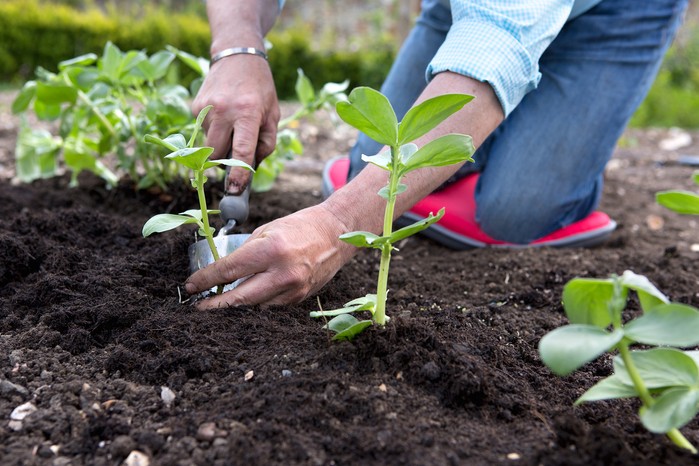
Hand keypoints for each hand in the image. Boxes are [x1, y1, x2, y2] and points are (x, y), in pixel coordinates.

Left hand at [184, 203, 355, 308]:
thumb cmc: (299, 226)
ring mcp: (294, 289)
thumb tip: (221, 271)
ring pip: (254, 306)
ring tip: (218, 302)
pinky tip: (245, 299)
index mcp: (271, 250)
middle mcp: (283, 273)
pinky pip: (270, 305)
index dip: (205, 280)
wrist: (336, 233)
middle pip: (239, 298)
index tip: (190, 286)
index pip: (229, 271)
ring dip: (234, 305)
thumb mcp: (267, 230)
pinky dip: (256, 303)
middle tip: (197, 306)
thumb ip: (245, 252)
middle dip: (214, 304)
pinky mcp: (300, 298)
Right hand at [192, 55, 279, 192]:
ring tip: (232, 126)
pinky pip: (203, 132)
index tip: (235, 191)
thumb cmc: (260, 89)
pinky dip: (214, 132)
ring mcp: (207, 108)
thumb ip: (266, 143)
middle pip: (216, 154)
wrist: (237, 56)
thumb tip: (252, 167)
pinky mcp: (196, 107)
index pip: (241, 151)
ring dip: (220, 145)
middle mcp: (224, 110)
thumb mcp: (273, 114)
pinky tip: (223, 116)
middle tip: (233, 160)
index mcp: (248, 113)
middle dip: (223, 163)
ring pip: (208, 145)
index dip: (238, 174)